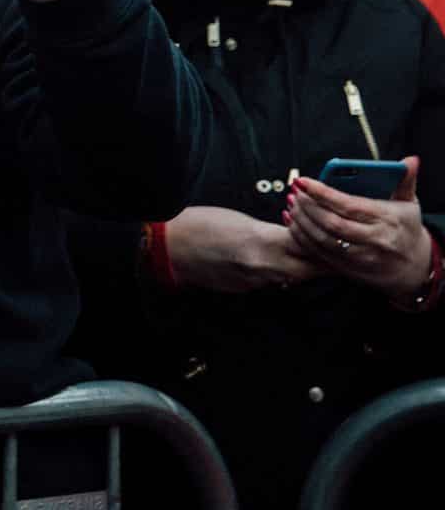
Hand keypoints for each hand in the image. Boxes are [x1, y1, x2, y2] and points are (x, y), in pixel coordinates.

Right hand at [165, 205, 318, 293]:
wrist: (171, 247)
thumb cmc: (202, 225)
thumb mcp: (242, 221)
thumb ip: (273, 232)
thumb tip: (295, 237)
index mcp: (264, 241)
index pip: (310, 245)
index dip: (326, 242)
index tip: (337, 238)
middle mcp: (263, 265)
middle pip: (309, 270)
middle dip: (323, 262)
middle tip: (332, 252)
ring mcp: (254, 281)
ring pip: (292, 278)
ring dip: (302, 268)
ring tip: (306, 256)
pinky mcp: (245, 289)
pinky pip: (271, 282)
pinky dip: (277, 274)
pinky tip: (273, 263)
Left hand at [288, 160, 433, 296]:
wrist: (415, 268)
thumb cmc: (406, 228)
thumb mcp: (409, 204)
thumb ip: (405, 180)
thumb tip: (411, 160)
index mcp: (387, 220)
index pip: (349, 205)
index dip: (322, 193)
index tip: (303, 181)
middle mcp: (374, 240)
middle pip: (332, 223)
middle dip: (308, 206)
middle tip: (294, 192)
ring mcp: (361, 257)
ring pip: (323, 239)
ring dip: (302, 221)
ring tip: (291, 204)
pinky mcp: (349, 269)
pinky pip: (319, 253)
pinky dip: (302, 237)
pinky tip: (293, 222)